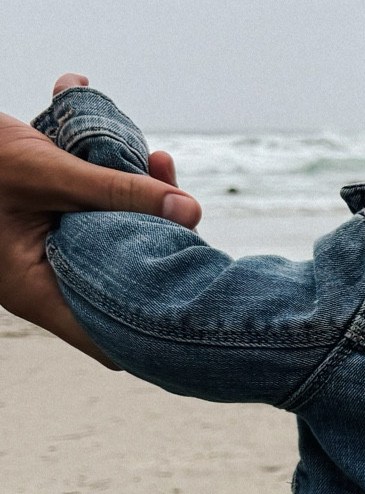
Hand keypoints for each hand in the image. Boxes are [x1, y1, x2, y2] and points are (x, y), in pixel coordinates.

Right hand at [0, 74, 202, 363]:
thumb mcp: (48, 172)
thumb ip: (116, 192)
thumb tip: (191, 211)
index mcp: (35, 289)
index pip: (109, 341)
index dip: (155, 332)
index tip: (199, 304)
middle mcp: (46, 279)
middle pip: (123, 282)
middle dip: (160, 244)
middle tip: (182, 200)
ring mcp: (51, 251)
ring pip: (118, 242)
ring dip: (145, 206)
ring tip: (159, 160)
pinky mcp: (57, 222)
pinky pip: (102, 216)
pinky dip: (121, 188)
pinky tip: (139, 152)